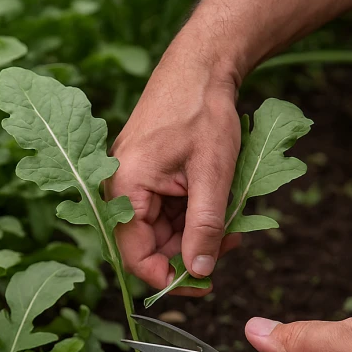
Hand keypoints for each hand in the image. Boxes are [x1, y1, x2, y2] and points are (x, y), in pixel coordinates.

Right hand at [106, 39, 242, 291]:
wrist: (200, 66)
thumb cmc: (202, 112)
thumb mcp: (212, 175)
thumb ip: (204, 228)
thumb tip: (200, 273)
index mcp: (126, 188)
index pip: (135, 256)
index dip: (168, 278)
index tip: (204, 285)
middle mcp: (120, 189)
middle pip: (150, 246)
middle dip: (190, 252)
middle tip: (230, 245)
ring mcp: (132, 182)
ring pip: (162, 231)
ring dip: (196, 234)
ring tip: (232, 222)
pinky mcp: (145, 176)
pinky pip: (166, 211)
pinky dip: (193, 215)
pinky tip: (218, 206)